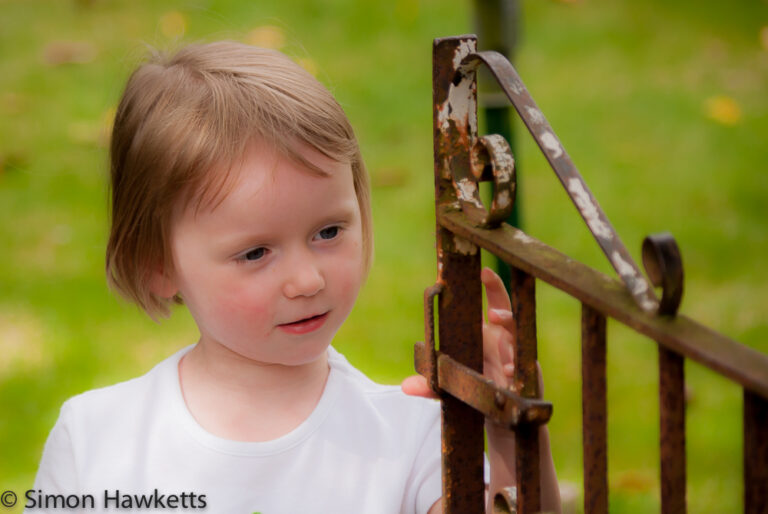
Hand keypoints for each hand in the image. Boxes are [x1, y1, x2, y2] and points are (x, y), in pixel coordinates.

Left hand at [401, 267, 515, 397]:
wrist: (496, 417)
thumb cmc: (475, 390)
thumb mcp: (450, 387)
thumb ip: (430, 385)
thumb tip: (406, 386)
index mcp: (487, 334)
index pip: (492, 302)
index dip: (491, 285)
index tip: (483, 271)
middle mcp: (503, 340)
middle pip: (507, 312)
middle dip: (500, 301)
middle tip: (492, 302)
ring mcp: (516, 357)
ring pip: (517, 338)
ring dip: (508, 332)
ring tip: (498, 326)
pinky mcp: (526, 377)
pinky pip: (524, 368)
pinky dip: (516, 369)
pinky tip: (509, 371)